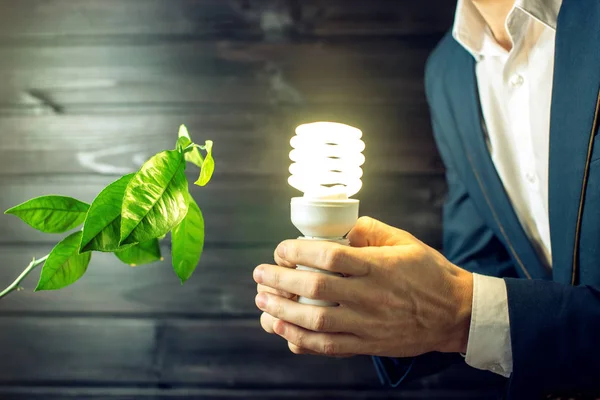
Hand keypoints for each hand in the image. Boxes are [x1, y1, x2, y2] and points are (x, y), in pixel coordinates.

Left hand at [253, 217, 472, 357]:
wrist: (455, 313)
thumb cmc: (429, 273)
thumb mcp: (405, 241)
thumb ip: (371, 230)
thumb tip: (340, 227)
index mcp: (378, 266)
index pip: (330, 256)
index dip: (298, 251)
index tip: (281, 249)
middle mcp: (371, 295)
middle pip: (316, 288)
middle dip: (280, 280)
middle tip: (260, 274)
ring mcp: (369, 323)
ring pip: (317, 321)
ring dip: (283, 312)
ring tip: (262, 302)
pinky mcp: (368, 344)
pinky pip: (329, 346)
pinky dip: (301, 340)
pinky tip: (282, 331)